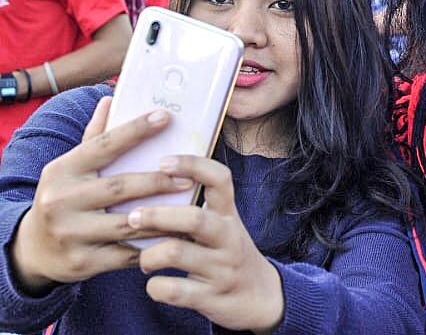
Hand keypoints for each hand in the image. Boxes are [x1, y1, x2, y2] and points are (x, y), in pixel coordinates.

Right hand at [12, 98, 189, 293]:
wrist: (33, 250)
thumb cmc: (64, 198)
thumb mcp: (71, 169)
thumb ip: (94, 137)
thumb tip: (111, 98)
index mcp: (61, 171)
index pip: (103, 145)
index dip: (135, 129)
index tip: (165, 116)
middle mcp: (61, 201)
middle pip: (120, 187)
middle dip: (157, 182)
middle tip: (188, 177)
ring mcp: (71, 234)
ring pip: (128, 224)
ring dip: (164, 217)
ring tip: (192, 209)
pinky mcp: (83, 262)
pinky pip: (128, 253)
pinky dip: (155, 247)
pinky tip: (177, 238)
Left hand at [132, 155, 283, 332]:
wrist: (259, 297)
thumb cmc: (226, 253)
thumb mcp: (222, 225)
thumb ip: (195, 206)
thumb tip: (149, 179)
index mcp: (229, 214)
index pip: (220, 179)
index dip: (192, 165)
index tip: (163, 162)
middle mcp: (229, 238)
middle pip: (195, 218)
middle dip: (157, 215)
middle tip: (133, 217)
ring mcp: (222, 268)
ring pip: (176, 253)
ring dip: (149, 255)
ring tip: (143, 258)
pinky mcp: (211, 297)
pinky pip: (173, 290)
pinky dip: (155, 286)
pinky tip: (155, 283)